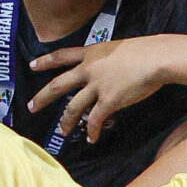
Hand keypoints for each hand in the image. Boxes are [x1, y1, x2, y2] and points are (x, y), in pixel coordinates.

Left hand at [26, 34, 163, 141]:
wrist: (155, 58)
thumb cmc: (143, 51)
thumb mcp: (116, 48)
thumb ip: (106, 60)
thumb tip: (106, 70)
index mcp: (90, 53)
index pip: (61, 56)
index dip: (45, 61)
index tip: (32, 65)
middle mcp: (88, 69)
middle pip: (58, 84)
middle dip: (43, 97)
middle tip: (31, 107)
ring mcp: (96, 86)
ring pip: (73, 107)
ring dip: (66, 121)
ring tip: (62, 131)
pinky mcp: (108, 101)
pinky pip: (95, 120)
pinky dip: (92, 131)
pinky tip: (91, 138)